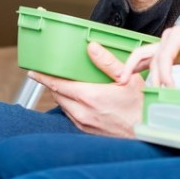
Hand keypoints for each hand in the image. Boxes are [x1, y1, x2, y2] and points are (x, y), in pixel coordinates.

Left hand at [29, 42, 144, 137]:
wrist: (146, 131)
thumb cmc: (139, 106)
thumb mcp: (127, 79)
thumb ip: (107, 61)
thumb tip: (92, 47)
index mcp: (89, 97)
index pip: (57, 85)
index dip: (43, 77)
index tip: (33, 71)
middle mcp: (82, 112)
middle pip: (57, 94)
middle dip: (53, 83)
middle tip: (51, 73)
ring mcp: (83, 123)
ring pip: (63, 105)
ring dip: (61, 94)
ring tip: (66, 84)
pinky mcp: (86, 130)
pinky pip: (71, 115)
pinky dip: (70, 105)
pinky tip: (79, 98)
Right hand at [118, 24, 179, 89]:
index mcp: (178, 34)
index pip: (164, 57)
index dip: (164, 75)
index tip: (170, 89)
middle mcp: (168, 37)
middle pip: (151, 57)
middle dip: (147, 74)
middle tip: (146, 92)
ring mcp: (166, 43)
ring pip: (145, 56)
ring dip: (134, 68)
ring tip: (123, 81)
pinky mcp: (167, 51)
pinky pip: (149, 58)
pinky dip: (138, 66)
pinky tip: (128, 75)